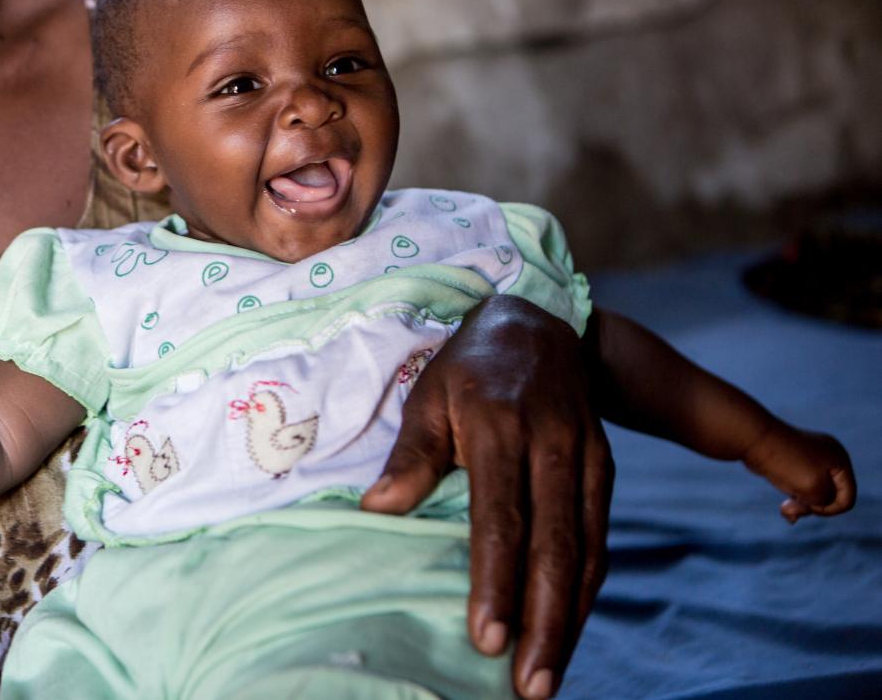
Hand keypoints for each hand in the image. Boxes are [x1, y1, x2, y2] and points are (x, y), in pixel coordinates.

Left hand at [361, 294, 611, 699]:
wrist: (533, 322)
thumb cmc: (465, 370)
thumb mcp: (428, 397)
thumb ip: (411, 455)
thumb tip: (379, 512)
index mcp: (501, 426)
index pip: (501, 517)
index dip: (496, 581)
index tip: (486, 639)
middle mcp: (554, 443)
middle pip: (555, 545)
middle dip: (544, 622)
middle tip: (530, 686)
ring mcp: (587, 456)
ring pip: (587, 550)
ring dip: (571, 619)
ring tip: (550, 678)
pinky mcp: (606, 467)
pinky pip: (601, 538)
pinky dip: (587, 590)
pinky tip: (568, 631)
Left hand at [742, 421, 855, 522]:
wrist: (753, 439)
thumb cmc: (785, 463)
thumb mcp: (814, 489)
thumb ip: (825, 501)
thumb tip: (812, 500)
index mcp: (840, 461)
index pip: (847, 499)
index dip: (829, 509)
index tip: (808, 504)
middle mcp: (829, 458)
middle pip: (830, 498)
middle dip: (811, 508)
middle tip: (790, 508)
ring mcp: (811, 460)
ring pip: (814, 494)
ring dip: (801, 505)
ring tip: (785, 509)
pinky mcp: (794, 464)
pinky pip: (800, 487)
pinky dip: (793, 498)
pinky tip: (785, 509)